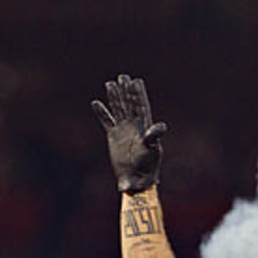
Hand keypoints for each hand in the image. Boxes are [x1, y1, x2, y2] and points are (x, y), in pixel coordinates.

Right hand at [91, 74, 166, 193]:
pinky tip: (96, 102)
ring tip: (110, 83)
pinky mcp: (114, 137)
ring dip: (115, 97)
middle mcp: (134, 127)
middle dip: (126, 91)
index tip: (136, 81)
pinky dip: (102, 113)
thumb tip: (162, 126)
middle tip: (123, 76)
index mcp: (145, 128)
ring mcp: (124, 131)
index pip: (141, 107)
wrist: (137, 181)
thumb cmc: (147, 169)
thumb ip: (154, 137)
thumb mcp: (151, 150)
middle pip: (130, 105)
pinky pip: (107, 122)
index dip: (138, 94)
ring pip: (118, 110)